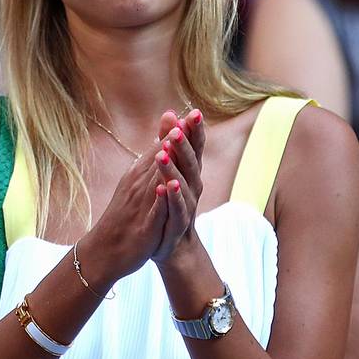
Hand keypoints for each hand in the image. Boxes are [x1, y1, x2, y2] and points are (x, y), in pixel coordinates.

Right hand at [77, 112, 197, 285]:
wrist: (106, 250)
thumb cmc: (125, 215)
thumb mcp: (138, 184)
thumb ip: (152, 160)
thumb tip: (165, 136)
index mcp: (139, 175)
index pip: (160, 149)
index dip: (177, 131)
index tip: (193, 112)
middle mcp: (139, 185)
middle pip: (159, 158)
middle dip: (174, 139)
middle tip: (190, 117)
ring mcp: (140, 204)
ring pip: (155, 180)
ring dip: (166, 162)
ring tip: (176, 143)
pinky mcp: (143, 225)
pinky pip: (152, 210)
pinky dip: (159, 198)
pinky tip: (165, 187)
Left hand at [150, 109, 206, 265]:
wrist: (172, 246)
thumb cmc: (170, 203)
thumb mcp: (170, 170)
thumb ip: (170, 143)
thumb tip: (170, 114)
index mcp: (189, 173)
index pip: (194, 148)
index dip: (196, 132)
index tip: (195, 112)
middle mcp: (192, 187)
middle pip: (191, 164)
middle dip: (184, 146)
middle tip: (176, 130)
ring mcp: (186, 206)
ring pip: (182, 186)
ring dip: (173, 169)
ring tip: (162, 154)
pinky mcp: (176, 224)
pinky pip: (176, 210)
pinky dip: (171, 198)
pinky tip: (165, 187)